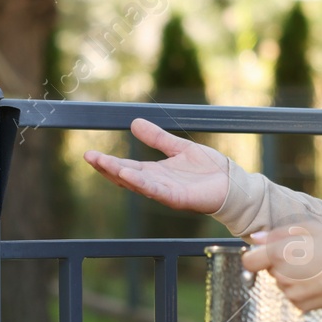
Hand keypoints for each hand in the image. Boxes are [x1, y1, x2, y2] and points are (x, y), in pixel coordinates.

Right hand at [82, 118, 228, 213]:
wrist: (232, 183)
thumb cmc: (209, 169)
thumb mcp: (179, 148)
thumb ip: (157, 138)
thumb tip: (134, 122)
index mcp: (156, 172)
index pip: (126, 167)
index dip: (108, 162)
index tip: (90, 154)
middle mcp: (157, 184)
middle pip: (127, 176)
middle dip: (108, 168)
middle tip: (90, 157)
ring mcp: (167, 192)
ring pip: (139, 184)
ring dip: (121, 174)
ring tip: (105, 164)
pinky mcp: (179, 198)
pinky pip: (158, 191)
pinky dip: (143, 183)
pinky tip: (131, 174)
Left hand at [242, 224, 321, 313]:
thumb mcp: (312, 230)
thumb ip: (280, 233)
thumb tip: (256, 238)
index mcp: (280, 253)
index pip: (250, 260)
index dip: (257, 255)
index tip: (268, 252)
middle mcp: (281, 275)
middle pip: (270, 269)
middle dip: (281, 263)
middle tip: (307, 255)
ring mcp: (291, 293)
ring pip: (282, 282)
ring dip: (293, 275)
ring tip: (317, 267)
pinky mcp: (301, 306)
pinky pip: (294, 295)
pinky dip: (302, 289)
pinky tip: (320, 281)